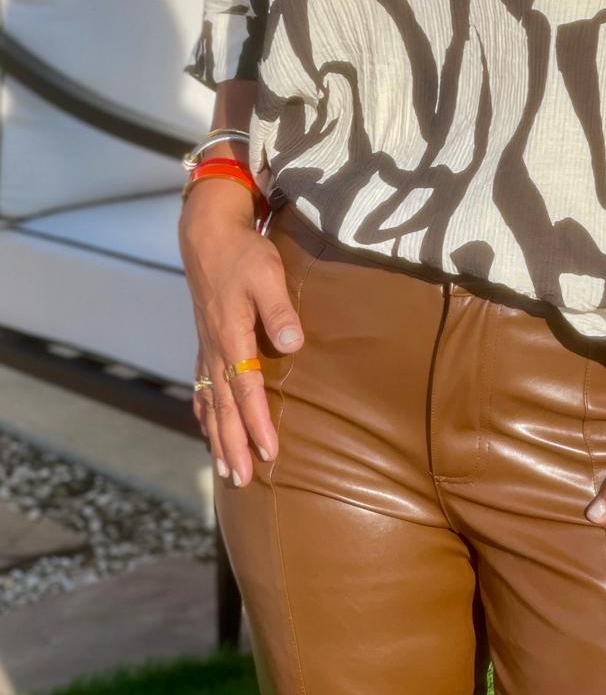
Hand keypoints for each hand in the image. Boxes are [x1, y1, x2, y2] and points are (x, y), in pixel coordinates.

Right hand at [179, 181, 304, 487]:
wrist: (208, 234)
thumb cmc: (243, 253)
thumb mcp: (268, 275)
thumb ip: (280, 311)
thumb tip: (292, 345)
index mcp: (231, 336)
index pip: (246, 389)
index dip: (257, 422)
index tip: (269, 451)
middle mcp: (215, 349)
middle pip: (224, 407)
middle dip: (234, 444)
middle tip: (243, 480)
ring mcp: (207, 346)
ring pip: (211, 402)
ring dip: (218, 437)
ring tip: (226, 470)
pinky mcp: (206, 340)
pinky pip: (202, 386)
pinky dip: (204, 411)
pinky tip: (205, 426)